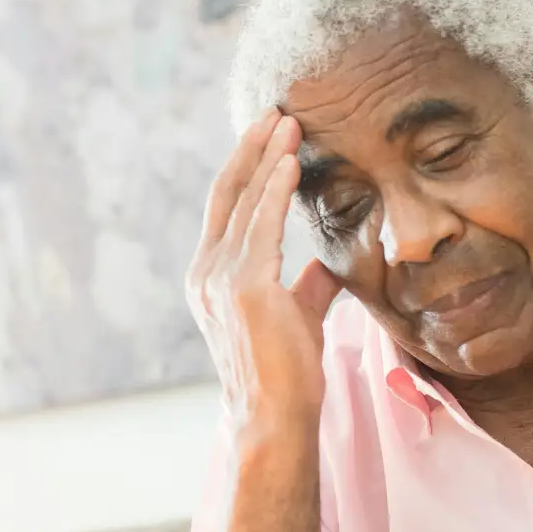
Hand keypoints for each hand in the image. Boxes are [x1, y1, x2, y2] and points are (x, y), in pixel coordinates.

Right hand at [188, 108, 342, 434]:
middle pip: (227, 194)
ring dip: (267, 157)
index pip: (228, 210)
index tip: (270, 136)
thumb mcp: (297, 318)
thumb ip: (306, 287)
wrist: (274, 419)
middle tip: (275, 112)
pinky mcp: (244, 287)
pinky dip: (275, 189)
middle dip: (251, 149)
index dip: (248, 169)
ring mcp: (221, 279)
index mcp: (212, 278)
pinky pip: (261, 225)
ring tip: (288, 123)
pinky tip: (291, 161)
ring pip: (244, 202)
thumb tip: (325, 265)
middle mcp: (206, 273)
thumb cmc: (286, 376)